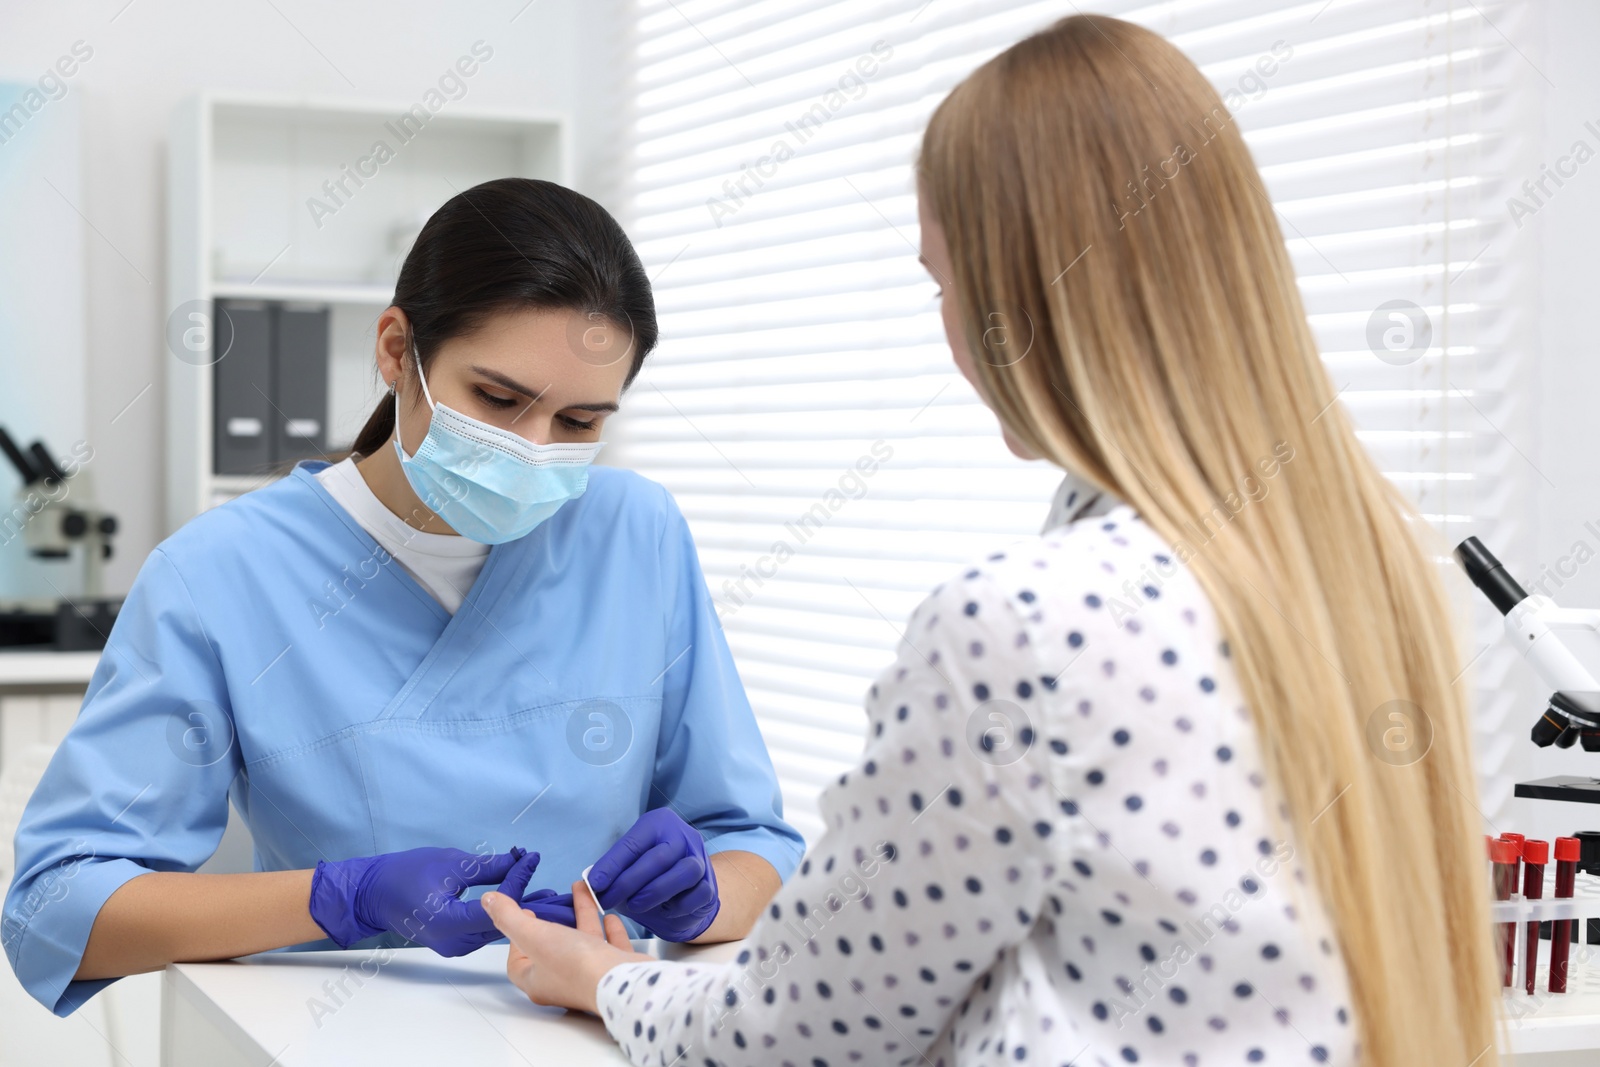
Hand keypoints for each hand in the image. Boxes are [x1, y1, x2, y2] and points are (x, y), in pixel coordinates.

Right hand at [309, 846, 570, 956]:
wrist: (373, 894)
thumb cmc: (405, 874)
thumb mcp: (450, 863)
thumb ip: (488, 867)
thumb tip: (521, 860)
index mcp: (450, 923)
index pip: (498, 907)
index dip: (519, 883)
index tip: (532, 859)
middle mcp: (455, 943)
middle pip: (503, 925)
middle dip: (531, 906)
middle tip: (562, 892)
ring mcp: (454, 946)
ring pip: (497, 930)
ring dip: (521, 913)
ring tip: (552, 896)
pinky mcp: (454, 942)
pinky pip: (486, 930)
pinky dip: (505, 917)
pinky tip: (525, 903)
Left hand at [482, 879, 650, 1014]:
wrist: (622, 982)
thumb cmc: (574, 965)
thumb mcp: (534, 935)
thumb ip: (510, 917)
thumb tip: (487, 901)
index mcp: (538, 980)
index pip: (518, 962)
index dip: (516, 939)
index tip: (524, 915)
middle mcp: (563, 980)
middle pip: (553, 948)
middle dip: (553, 921)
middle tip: (552, 902)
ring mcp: (591, 974)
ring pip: (583, 941)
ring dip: (582, 916)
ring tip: (582, 891)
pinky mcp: (616, 968)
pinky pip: (609, 945)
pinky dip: (608, 928)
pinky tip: (610, 914)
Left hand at [588, 809, 719, 940]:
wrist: (684, 894)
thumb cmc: (649, 877)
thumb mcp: (628, 867)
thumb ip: (612, 871)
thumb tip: (586, 884)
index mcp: (659, 823)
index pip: (633, 843)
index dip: (612, 865)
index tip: (594, 884)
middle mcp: (683, 836)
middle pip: (658, 857)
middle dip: (628, 881)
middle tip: (608, 900)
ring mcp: (700, 859)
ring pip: (682, 872)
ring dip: (653, 892)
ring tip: (634, 905)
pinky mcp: (710, 886)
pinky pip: (694, 895)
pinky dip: (675, 906)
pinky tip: (662, 910)